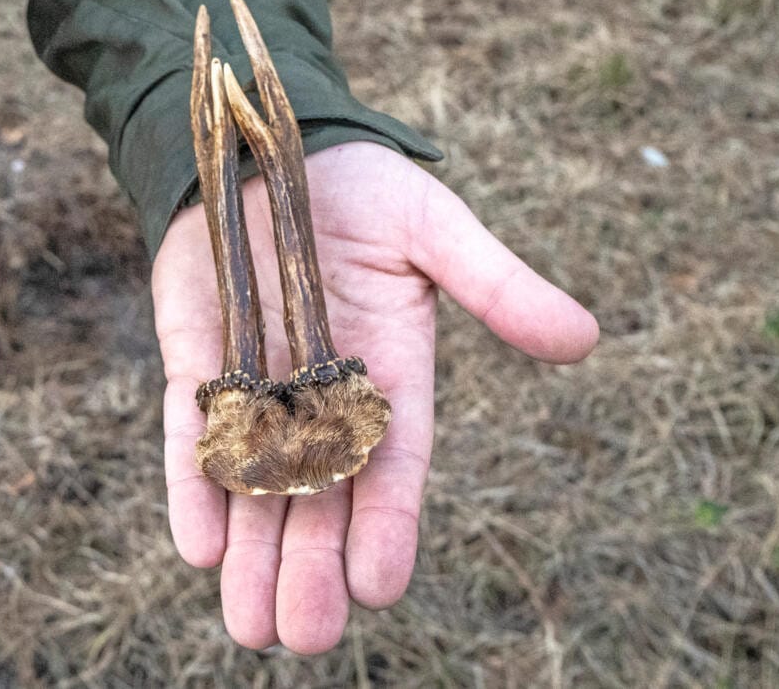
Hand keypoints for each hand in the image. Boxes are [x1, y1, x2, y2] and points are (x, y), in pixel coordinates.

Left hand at [152, 140, 597, 652]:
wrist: (267, 140)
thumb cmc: (363, 185)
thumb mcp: (434, 229)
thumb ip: (495, 285)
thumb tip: (584, 338)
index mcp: (390, 377)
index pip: (393, 469)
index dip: (389, 526)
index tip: (380, 587)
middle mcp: (323, 399)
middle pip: (320, 501)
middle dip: (311, 569)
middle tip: (303, 637)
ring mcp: (257, 385)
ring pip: (256, 488)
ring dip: (253, 554)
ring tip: (251, 626)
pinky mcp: (199, 362)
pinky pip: (194, 436)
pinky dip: (194, 487)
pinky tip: (200, 545)